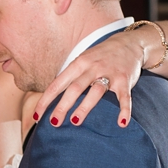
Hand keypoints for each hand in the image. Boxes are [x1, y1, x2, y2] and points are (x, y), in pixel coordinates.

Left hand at [33, 24, 148, 129]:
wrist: (130, 43)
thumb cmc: (101, 57)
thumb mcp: (82, 61)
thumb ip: (70, 77)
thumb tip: (51, 99)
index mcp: (78, 64)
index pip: (57, 84)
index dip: (46, 100)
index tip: (36, 116)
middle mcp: (92, 67)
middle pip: (74, 88)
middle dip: (62, 106)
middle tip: (54, 123)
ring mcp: (109, 73)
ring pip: (95, 91)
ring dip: (85, 106)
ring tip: (75, 121)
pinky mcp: (125, 80)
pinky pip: (124, 97)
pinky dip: (124, 110)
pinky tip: (121, 124)